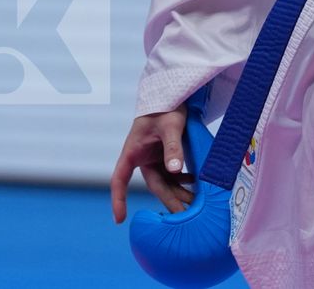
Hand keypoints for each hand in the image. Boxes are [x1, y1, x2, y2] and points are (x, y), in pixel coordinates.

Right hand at [110, 106, 193, 223]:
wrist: (172, 94)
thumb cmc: (165, 108)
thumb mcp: (170, 126)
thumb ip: (173, 147)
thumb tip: (174, 170)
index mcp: (132, 152)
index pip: (119, 180)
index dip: (118, 199)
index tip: (119, 219)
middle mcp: (142, 159)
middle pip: (154, 185)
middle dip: (168, 200)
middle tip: (181, 217)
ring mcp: (154, 158)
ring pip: (166, 181)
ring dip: (179, 192)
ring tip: (195, 204)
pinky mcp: (165, 156)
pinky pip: (173, 173)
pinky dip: (183, 180)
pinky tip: (195, 184)